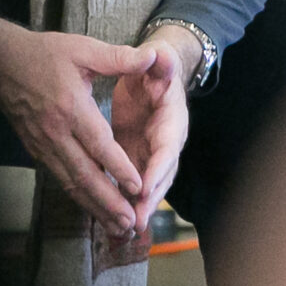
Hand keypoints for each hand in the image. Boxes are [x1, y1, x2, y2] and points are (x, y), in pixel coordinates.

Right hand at [0, 9, 152, 237]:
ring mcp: (44, 145)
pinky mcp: (37, 151)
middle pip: (84, 174)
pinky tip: (94, 209)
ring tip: (117, 225)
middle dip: (108, 201)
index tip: (137, 187)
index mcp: (71, 107)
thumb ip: (118, 57)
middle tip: (129, 221)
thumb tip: (153, 57)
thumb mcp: (83, 49)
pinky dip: (79, 196)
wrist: (1, 63)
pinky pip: (60, 179)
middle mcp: (56, 132)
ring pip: (71, 183)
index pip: (97, 144)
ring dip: (94, 206)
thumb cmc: (45, 54)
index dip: (117, 167)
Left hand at [114, 28, 195, 226]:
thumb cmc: (156, 69)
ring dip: (138, 209)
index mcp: (172, 121)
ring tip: (124, 231)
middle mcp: (167, 143)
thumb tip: (161, 55)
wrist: (156, 77)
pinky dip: (125, 204)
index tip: (145, 187)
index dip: (157, 168)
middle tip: (136, 221)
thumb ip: (160, 61)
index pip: (167, 148)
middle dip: (150, 200)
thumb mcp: (158, 61)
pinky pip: (133, 187)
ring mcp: (153, 155)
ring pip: (148, 188)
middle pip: (162, 177)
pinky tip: (113, 225)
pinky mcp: (138, 161)